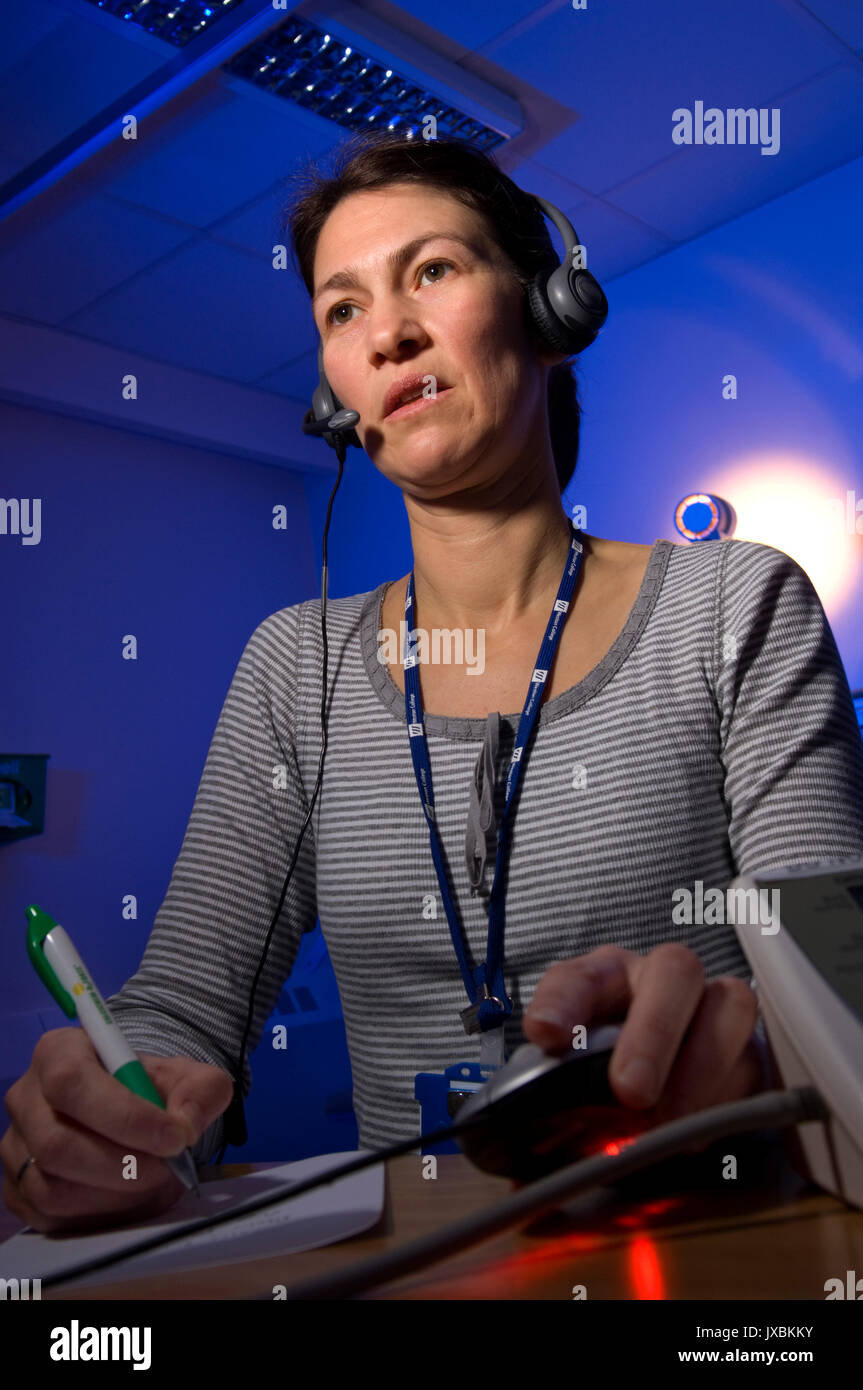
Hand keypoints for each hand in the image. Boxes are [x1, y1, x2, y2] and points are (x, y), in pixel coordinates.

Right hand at [1, 1028, 233, 1233]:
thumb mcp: (189, 1077)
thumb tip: (185, 1124)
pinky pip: (51, 1218)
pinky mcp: (17, 1190)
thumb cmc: (150, 1090)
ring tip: (151, 1181)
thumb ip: (201, 1090)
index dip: (124, 1116)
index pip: (73, 1083)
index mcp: (59, 1053)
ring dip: (114, 1196)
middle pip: (58, 1144)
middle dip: (123, 1166)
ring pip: (54, 1188)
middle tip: (166, 1169)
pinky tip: (128, 1198)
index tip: (173, 1137)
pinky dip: (99, 1217)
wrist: (130, 1116)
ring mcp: (16, 1147)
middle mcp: (27, 1098)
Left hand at [523, 943, 765, 1138]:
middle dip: (654, 1032)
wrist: (656, 1089)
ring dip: (701, 1068)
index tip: (545, 1033)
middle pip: (675, 970)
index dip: (563, 1001)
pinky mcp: (750, 1051)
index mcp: (605, 978)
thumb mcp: (565, 1074)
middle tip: (630, 1091)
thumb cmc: (605, 1073)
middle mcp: (663, 980)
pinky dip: (727, 1099)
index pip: (580, 975)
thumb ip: (546, 1079)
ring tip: (668, 1121)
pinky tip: (696, 1132)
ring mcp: (714, 1007)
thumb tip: (525, 1099)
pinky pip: (757, 1061)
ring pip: (733, 1006)